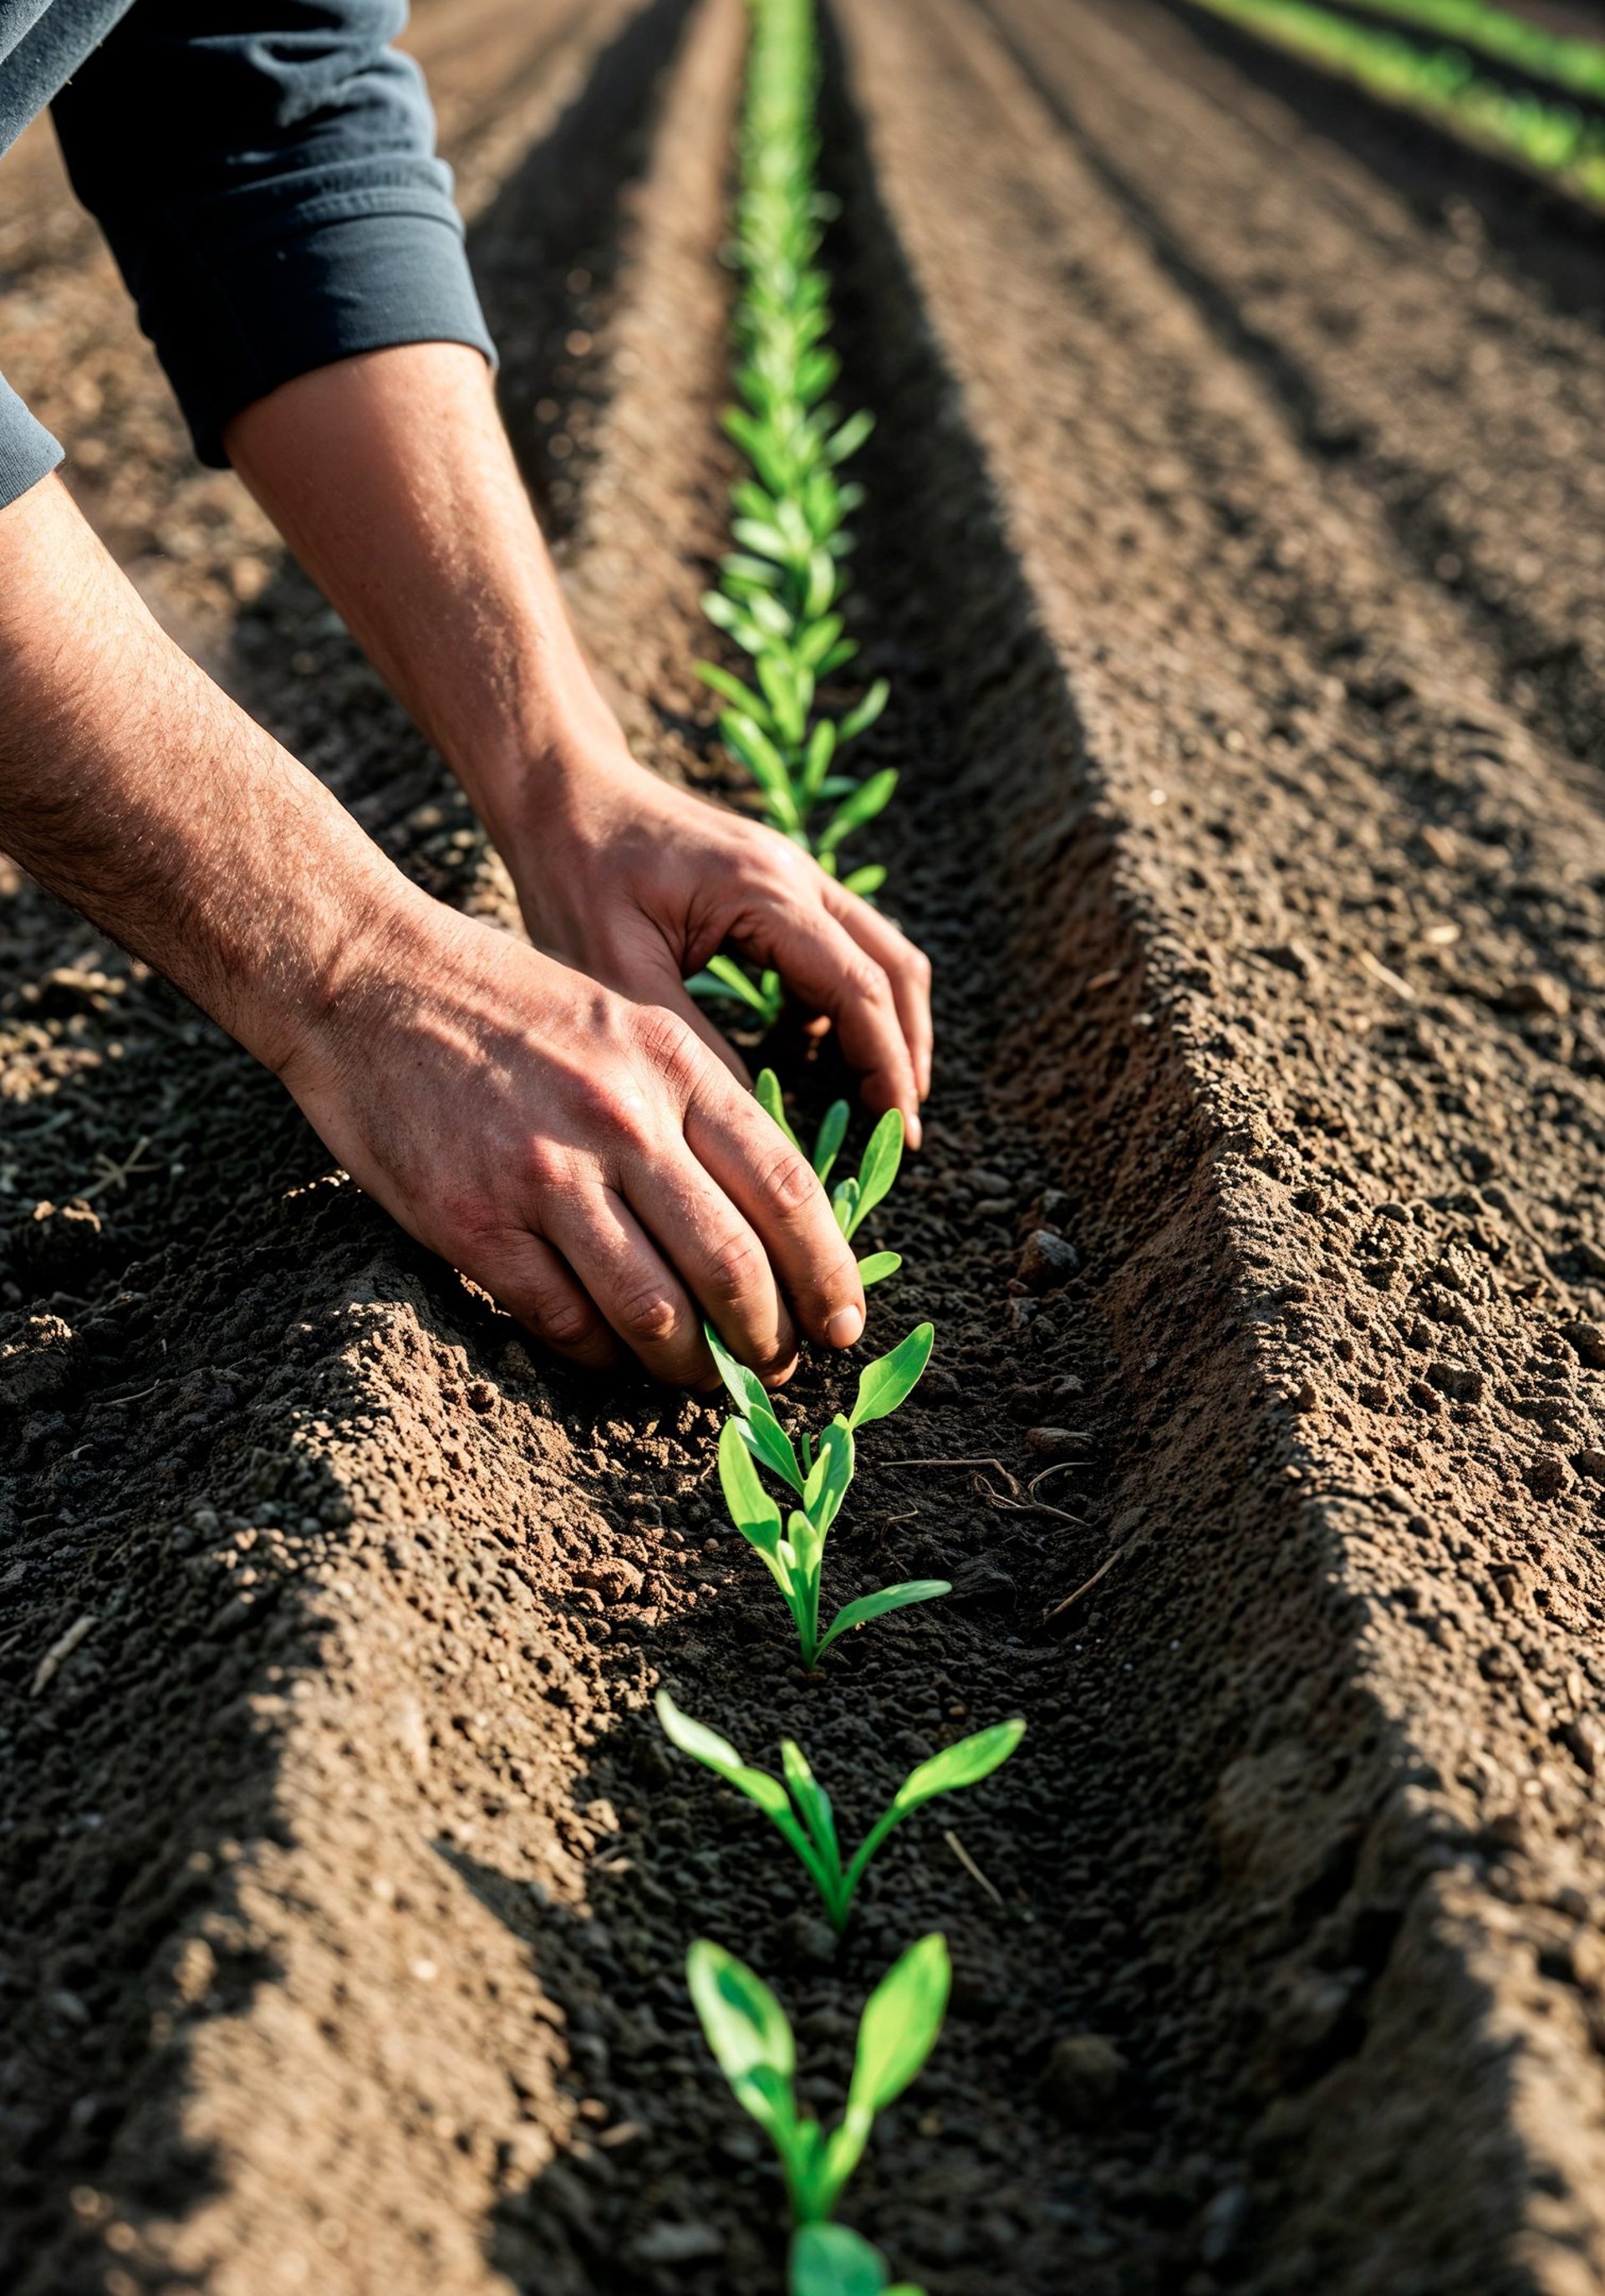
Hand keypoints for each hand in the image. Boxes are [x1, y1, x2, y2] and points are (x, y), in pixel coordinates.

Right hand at [277, 898, 867, 1383]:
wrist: (367, 978)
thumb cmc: (505, 1006)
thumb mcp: (625, 1023)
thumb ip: (694, 1106)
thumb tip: (763, 1217)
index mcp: (672, 1065)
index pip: (786, 1187)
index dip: (828, 1271)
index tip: (844, 1321)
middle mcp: (622, 1121)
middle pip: (734, 1265)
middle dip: (769, 1338)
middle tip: (775, 1370)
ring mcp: (545, 1175)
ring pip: (655, 1311)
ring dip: (690, 1365)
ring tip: (701, 1379)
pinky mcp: (475, 1222)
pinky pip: (563, 1321)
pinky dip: (598, 1355)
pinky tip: (608, 1355)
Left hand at [503, 744, 933, 1145]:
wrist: (559, 791)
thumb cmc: (574, 873)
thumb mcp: (618, 972)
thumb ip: (690, 1042)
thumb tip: (754, 1118)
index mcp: (765, 893)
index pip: (860, 989)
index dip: (887, 1065)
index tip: (898, 1130)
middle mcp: (796, 876)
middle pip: (894, 967)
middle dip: (906, 1050)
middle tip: (900, 1126)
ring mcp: (792, 874)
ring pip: (878, 952)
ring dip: (887, 1024)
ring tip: (873, 1096)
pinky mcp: (774, 884)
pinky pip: (840, 945)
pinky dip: (846, 1001)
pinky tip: (812, 1050)